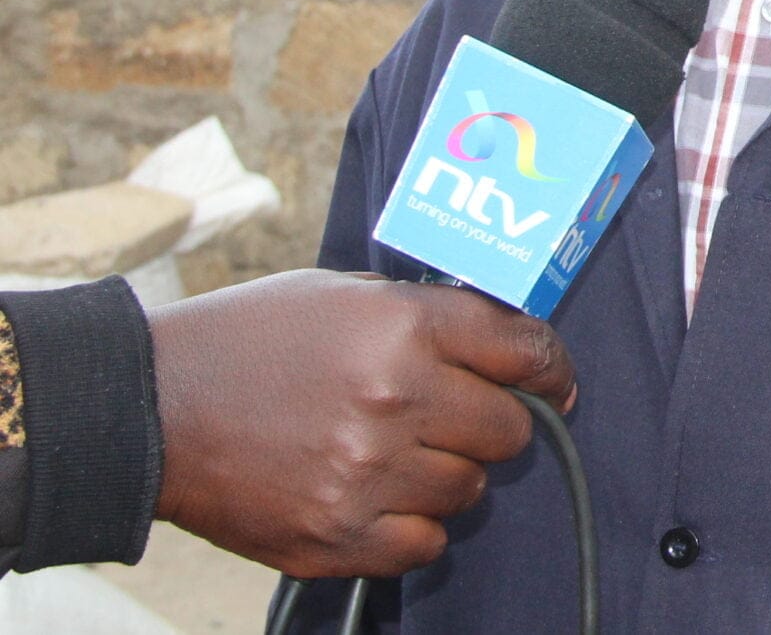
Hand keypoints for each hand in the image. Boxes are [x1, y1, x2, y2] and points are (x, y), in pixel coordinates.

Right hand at [150, 269, 574, 577]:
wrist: (147, 409)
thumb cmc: (248, 340)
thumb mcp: (344, 295)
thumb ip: (427, 318)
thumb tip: (502, 347)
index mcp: (404, 329)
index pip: (526, 351)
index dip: (551, 368)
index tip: (554, 382)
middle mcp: (396, 400)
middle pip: (510, 430)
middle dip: (492, 423)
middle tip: (456, 419)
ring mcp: (367, 475)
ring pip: (470, 489)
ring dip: (449, 476)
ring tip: (399, 455)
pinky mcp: (336, 536)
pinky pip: (425, 544)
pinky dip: (414, 527)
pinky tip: (380, 498)